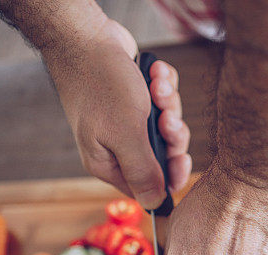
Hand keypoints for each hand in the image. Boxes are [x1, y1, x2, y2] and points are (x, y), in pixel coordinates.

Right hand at [42, 20, 190, 208]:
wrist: (86, 36)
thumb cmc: (100, 84)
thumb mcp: (125, 134)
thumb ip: (142, 171)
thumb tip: (154, 204)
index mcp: (108, 163)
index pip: (146, 186)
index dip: (169, 175)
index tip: (181, 158)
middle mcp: (116, 145)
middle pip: (163, 154)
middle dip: (171, 131)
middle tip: (166, 116)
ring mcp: (126, 120)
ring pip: (167, 124)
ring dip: (168, 103)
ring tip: (156, 86)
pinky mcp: (135, 98)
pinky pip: (163, 100)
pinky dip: (163, 85)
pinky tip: (153, 72)